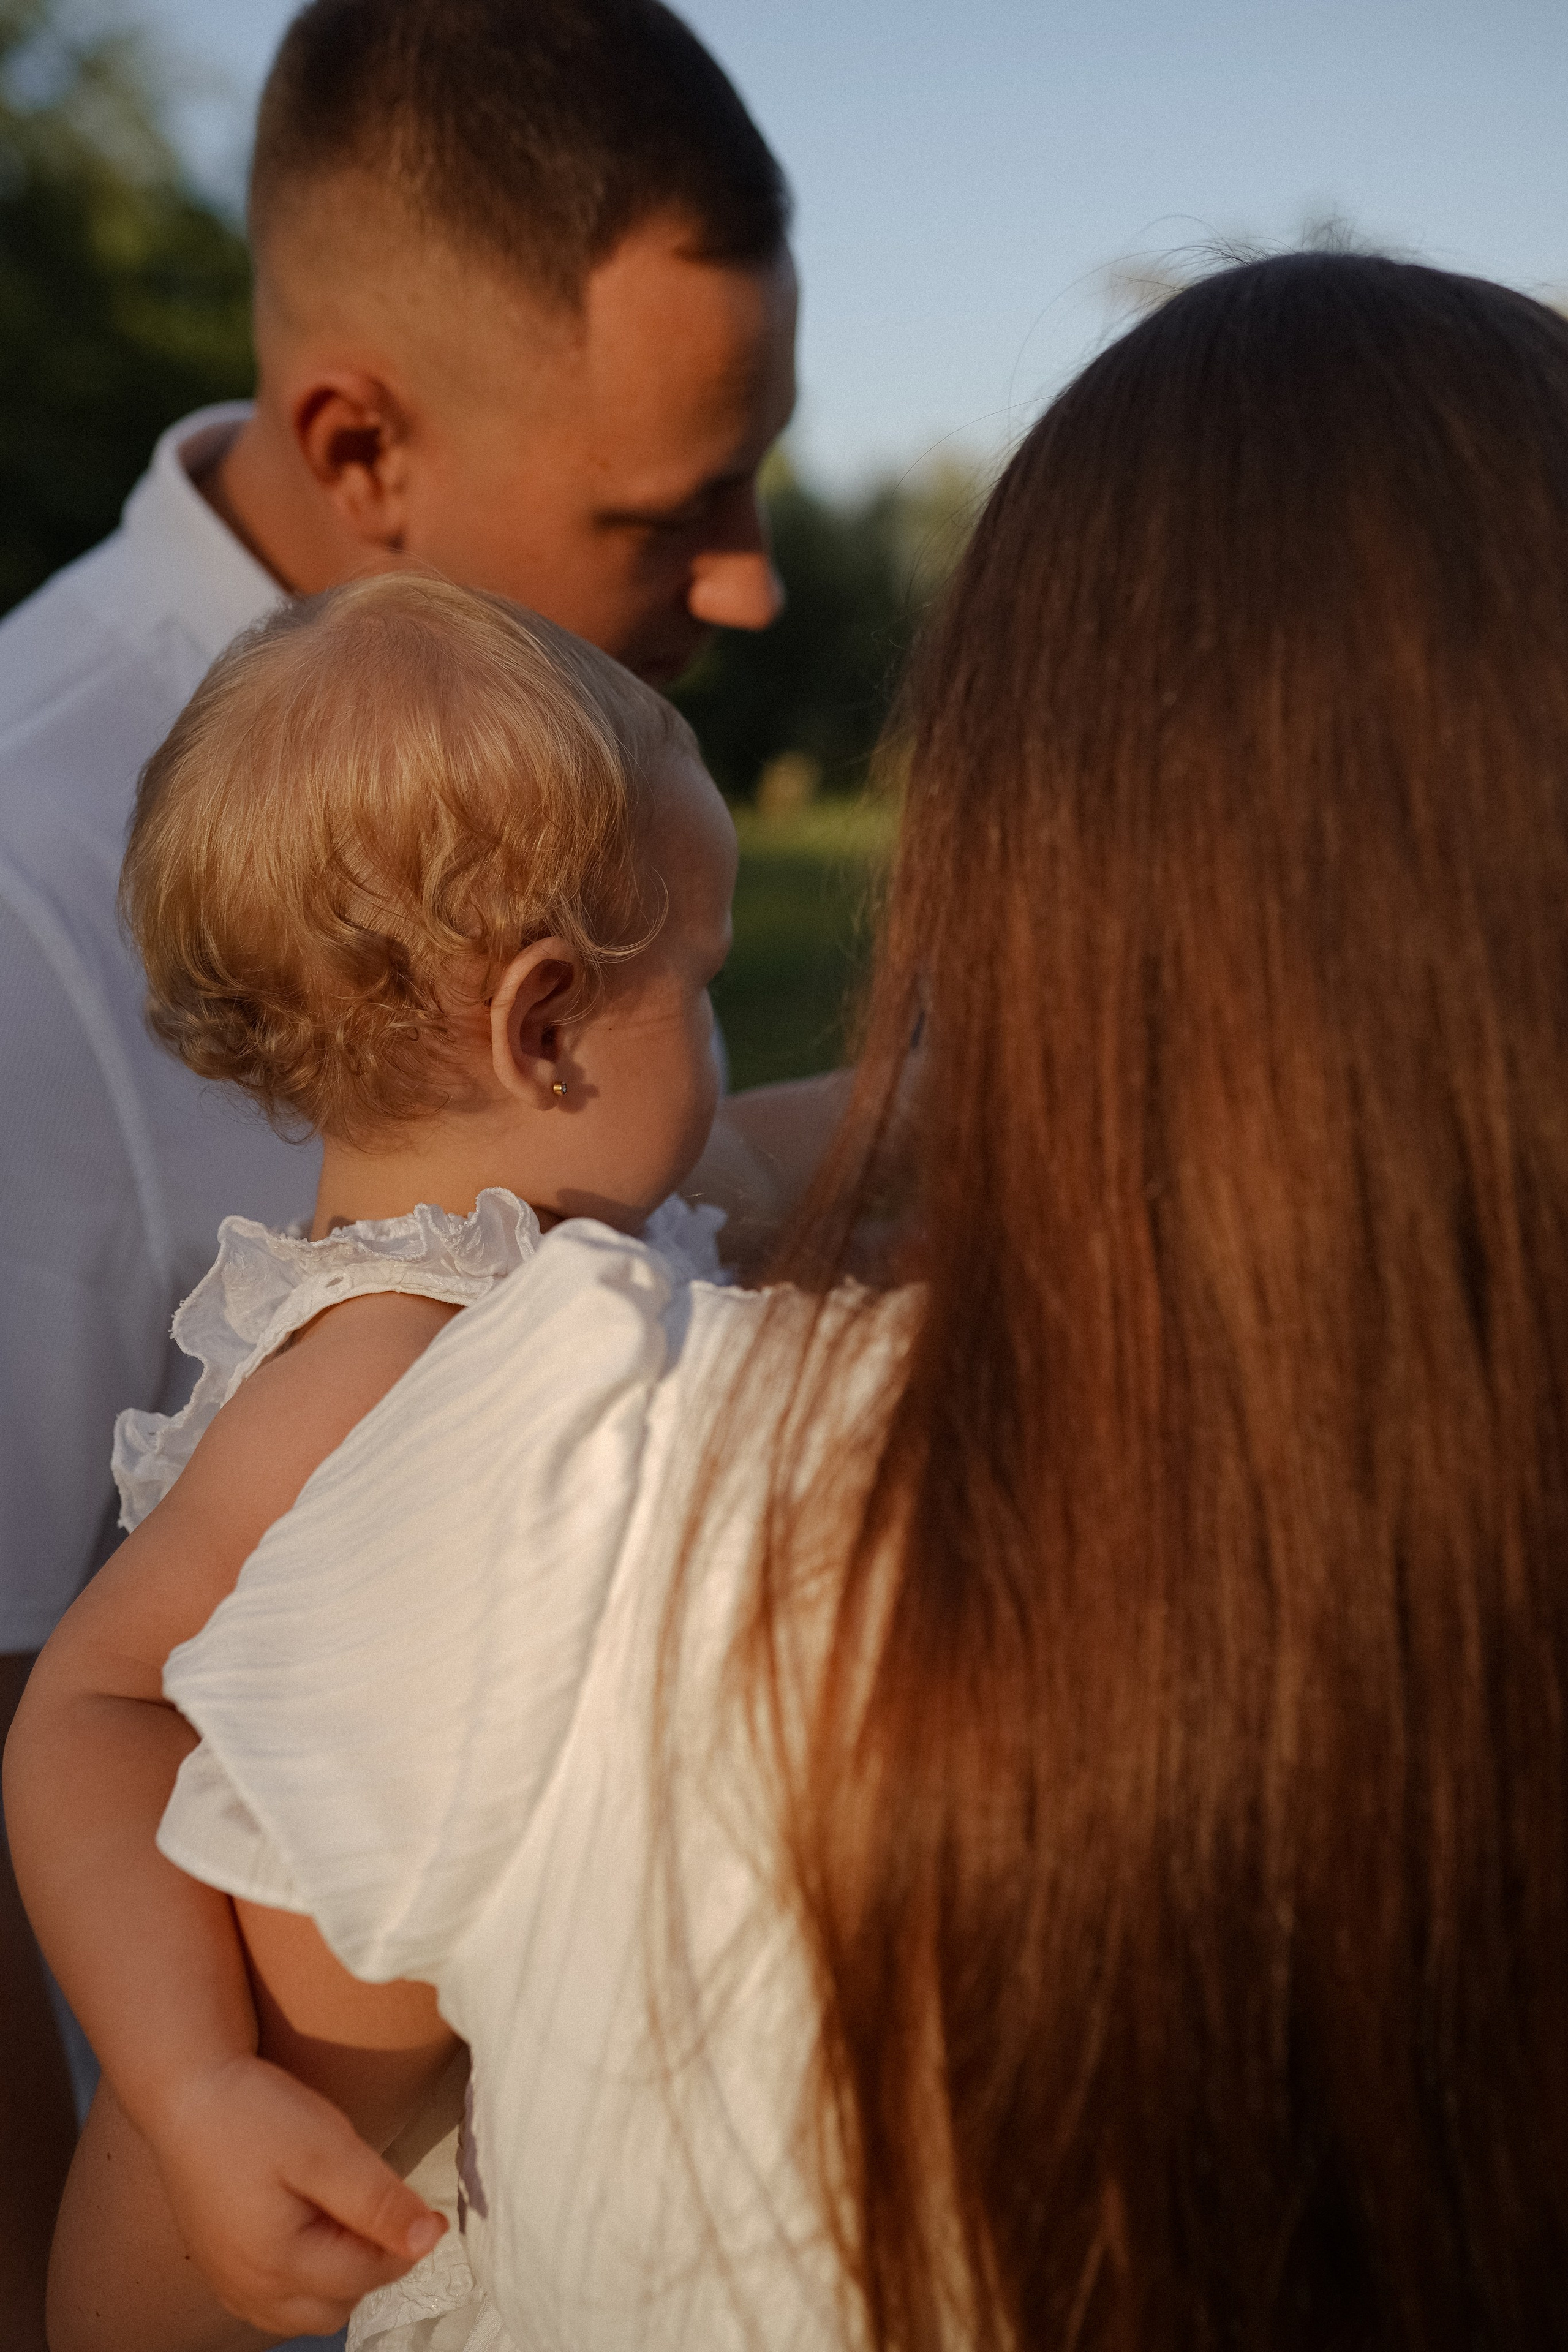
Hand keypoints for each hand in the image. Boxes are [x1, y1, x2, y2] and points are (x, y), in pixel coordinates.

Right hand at [144, 2053, 444, 2336]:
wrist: (186, 2092)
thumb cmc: (255, 2115)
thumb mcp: (328, 2148)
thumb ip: (379, 2201)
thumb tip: (427, 2240)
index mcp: (279, 2264)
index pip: (368, 2275)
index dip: (408, 2243)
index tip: (431, 2212)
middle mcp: (250, 2289)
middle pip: (338, 2304)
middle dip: (370, 2265)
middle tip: (376, 2206)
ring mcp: (230, 2283)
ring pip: (306, 2311)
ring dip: (338, 2279)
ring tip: (342, 2216)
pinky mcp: (219, 2268)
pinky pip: (273, 2302)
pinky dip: (303, 2283)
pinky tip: (308, 2233)